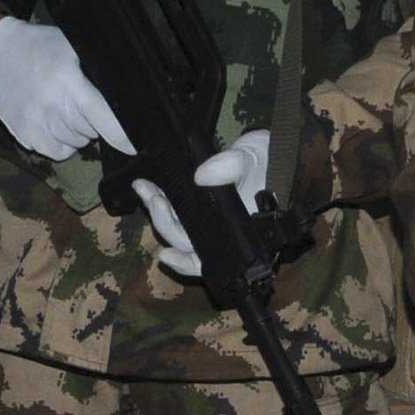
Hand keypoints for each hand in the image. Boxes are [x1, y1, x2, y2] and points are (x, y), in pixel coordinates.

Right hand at [0, 17, 132, 164]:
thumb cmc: (38, 47)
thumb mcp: (70, 46)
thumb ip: (94, 70)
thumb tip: (121, 93)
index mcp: (67, 82)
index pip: (101, 116)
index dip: (120, 135)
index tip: (132, 147)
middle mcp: (52, 107)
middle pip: (91, 132)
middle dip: (94, 123)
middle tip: (82, 103)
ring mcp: (37, 125)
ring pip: (76, 144)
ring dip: (78, 133)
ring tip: (66, 110)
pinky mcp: (26, 137)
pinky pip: (57, 152)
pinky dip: (62, 144)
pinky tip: (56, 124)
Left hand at [132, 130, 273, 277]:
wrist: (270, 151)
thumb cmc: (268, 163)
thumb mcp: (254, 161)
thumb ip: (231, 167)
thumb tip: (200, 176)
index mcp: (237, 235)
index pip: (208, 260)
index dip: (185, 263)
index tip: (166, 255)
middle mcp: (219, 235)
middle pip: (185, 242)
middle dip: (165, 222)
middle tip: (155, 199)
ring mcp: (206, 221)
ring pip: (175, 226)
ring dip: (157, 210)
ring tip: (144, 188)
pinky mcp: (196, 205)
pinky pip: (173, 211)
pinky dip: (159, 204)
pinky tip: (145, 191)